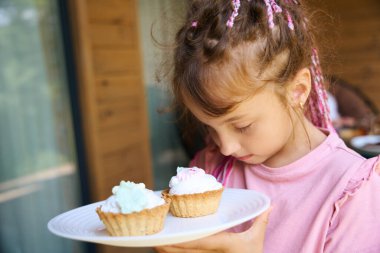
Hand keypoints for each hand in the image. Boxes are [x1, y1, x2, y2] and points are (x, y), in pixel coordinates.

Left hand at [155, 206, 271, 252]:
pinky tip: (166, 250)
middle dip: (169, 247)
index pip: (201, 242)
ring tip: (155, 244)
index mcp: (223, 245)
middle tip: (154, 241)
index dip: (183, 241)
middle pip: (186, 251)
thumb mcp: (257, 239)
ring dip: (170, 252)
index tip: (170, 237)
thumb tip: (269, 204)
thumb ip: (260, 220)